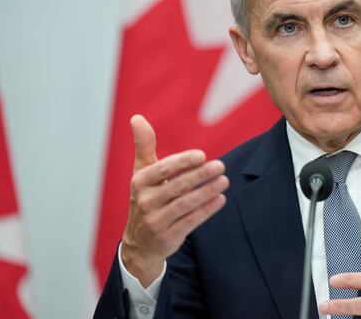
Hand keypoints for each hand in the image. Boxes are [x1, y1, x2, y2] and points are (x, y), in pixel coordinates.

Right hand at [120, 115, 228, 286]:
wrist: (140, 242)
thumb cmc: (146, 197)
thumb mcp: (142, 172)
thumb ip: (144, 145)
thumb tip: (137, 117)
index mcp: (139, 182)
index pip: (162, 169)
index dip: (182, 162)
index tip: (202, 155)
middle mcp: (145, 202)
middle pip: (177, 186)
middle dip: (200, 175)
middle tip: (221, 165)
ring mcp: (156, 221)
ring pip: (185, 204)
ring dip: (206, 192)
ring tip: (224, 181)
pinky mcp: (167, 237)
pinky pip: (190, 221)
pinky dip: (206, 210)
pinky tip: (221, 199)